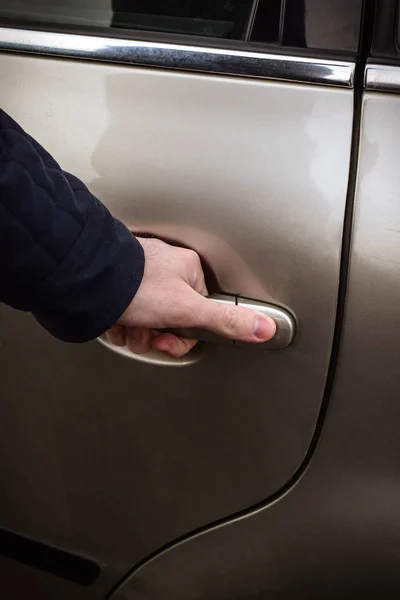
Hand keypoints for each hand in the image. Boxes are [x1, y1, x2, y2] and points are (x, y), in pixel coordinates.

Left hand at [106, 237, 275, 357]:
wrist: (88, 280)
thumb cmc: (136, 287)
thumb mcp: (187, 309)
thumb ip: (225, 320)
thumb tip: (265, 327)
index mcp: (189, 269)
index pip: (198, 313)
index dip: (181, 336)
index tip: (166, 340)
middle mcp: (166, 269)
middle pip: (171, 319)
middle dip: (155, 334)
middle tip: (143, 332)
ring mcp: (141, 276)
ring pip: (146, 318)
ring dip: (135, 330)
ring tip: (125, 323)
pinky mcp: (120, 284)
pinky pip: (127, 312)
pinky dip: (119, 322)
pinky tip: (113, 319)